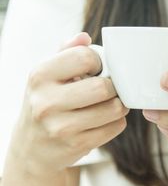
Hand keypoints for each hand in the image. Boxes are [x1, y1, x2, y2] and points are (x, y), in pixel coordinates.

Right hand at [5, 32, 128, 177]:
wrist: (31, 148)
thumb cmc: (48, 101)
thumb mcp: (49, 74)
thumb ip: (67, 51)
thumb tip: (83, 37)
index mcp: (40, 76)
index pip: (85, 57)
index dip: (98, 61)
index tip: (96, 69)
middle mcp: (46, 102)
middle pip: (103, 87)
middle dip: (112, 86)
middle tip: (108, 87)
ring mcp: (60, 127)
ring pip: (114, 108)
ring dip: (118, 104)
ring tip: (109, 102)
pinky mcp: (76, 145)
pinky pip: (116, 126)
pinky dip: (117, 121)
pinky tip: (105, 119)